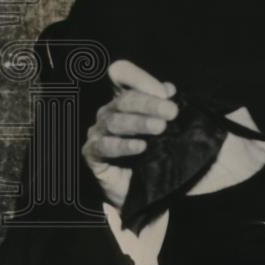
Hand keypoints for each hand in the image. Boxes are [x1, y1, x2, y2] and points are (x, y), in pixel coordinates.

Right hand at [82, 59, 178, 209]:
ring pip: (115, 121)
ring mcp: (98, 132)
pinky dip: (123, 145)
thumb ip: (166, 107)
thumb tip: (168, 88)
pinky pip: (105, 146)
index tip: (165, 92)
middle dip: (149, 104)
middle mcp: (109, 112)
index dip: (140, 78)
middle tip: (171, 112)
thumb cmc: (157, 155)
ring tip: (161, 128)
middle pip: (124, 99)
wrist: (147, 191)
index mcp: (125, 100)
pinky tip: (141, 147)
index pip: (122, 74)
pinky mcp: (92, 154)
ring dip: (139, 123)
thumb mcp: (169, 129)